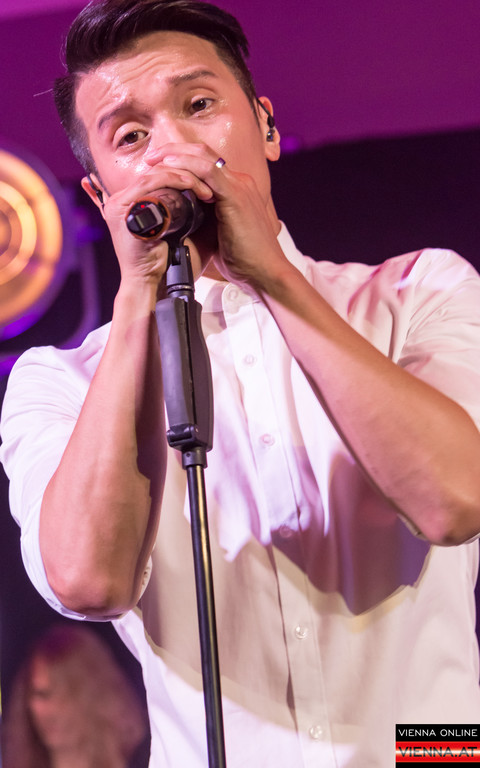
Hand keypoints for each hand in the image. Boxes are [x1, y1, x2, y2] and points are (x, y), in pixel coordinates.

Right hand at [96, 158, 216, 286]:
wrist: (156, 285)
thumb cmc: (171, 264)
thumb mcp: (184, 232)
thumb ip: (192, 213)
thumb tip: (213, 194)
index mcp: (136, 204)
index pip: (161, 175)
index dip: (187, 174)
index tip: (211, 184)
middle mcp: (124, 200)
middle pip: (158, 170)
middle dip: (188, 173)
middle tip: (212, 183)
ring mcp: (120, 203)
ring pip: (155, 173)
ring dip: (184, 176)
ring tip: (205, 188)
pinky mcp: (121, 207)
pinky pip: (149, 183)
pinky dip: (172, 180)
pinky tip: (191, 184)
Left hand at [153, 143, 288, 290]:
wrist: (266, 273)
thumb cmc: (244, 261)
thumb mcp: (219, 235)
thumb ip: (205, 221)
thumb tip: (183, 221)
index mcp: (237, 190)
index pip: (207, 164)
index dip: (182, 160)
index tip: (158, 166)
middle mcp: (240, 182)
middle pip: (204, 153)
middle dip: (173, 150)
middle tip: (150, 156)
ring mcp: (239, 186)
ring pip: (204, 157)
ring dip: (175, 154)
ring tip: (153, 158)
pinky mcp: (236, 196)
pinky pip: (208, 171)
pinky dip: (187, 166)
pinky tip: (168, 167)